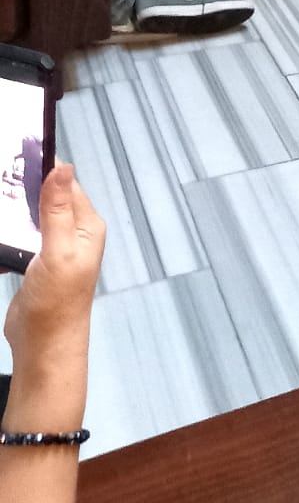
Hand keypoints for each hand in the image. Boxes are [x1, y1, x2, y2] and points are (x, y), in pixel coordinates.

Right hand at [3, 165, 103, 428]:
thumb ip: (58, 210)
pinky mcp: (37, 264)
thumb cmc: (57, 303)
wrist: (44, 347)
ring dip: (13, 215)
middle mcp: (73, 233)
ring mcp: (54, 249)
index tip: (18, 155)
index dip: (44, 169)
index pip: (66, 184)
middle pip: (46, 199)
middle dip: (23, 192)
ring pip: (30, 219)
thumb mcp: (57, 252)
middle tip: (2, 183)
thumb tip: (63, 167)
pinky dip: (7, 238)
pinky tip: (1, 242)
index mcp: (86, 226)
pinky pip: (19, 240)